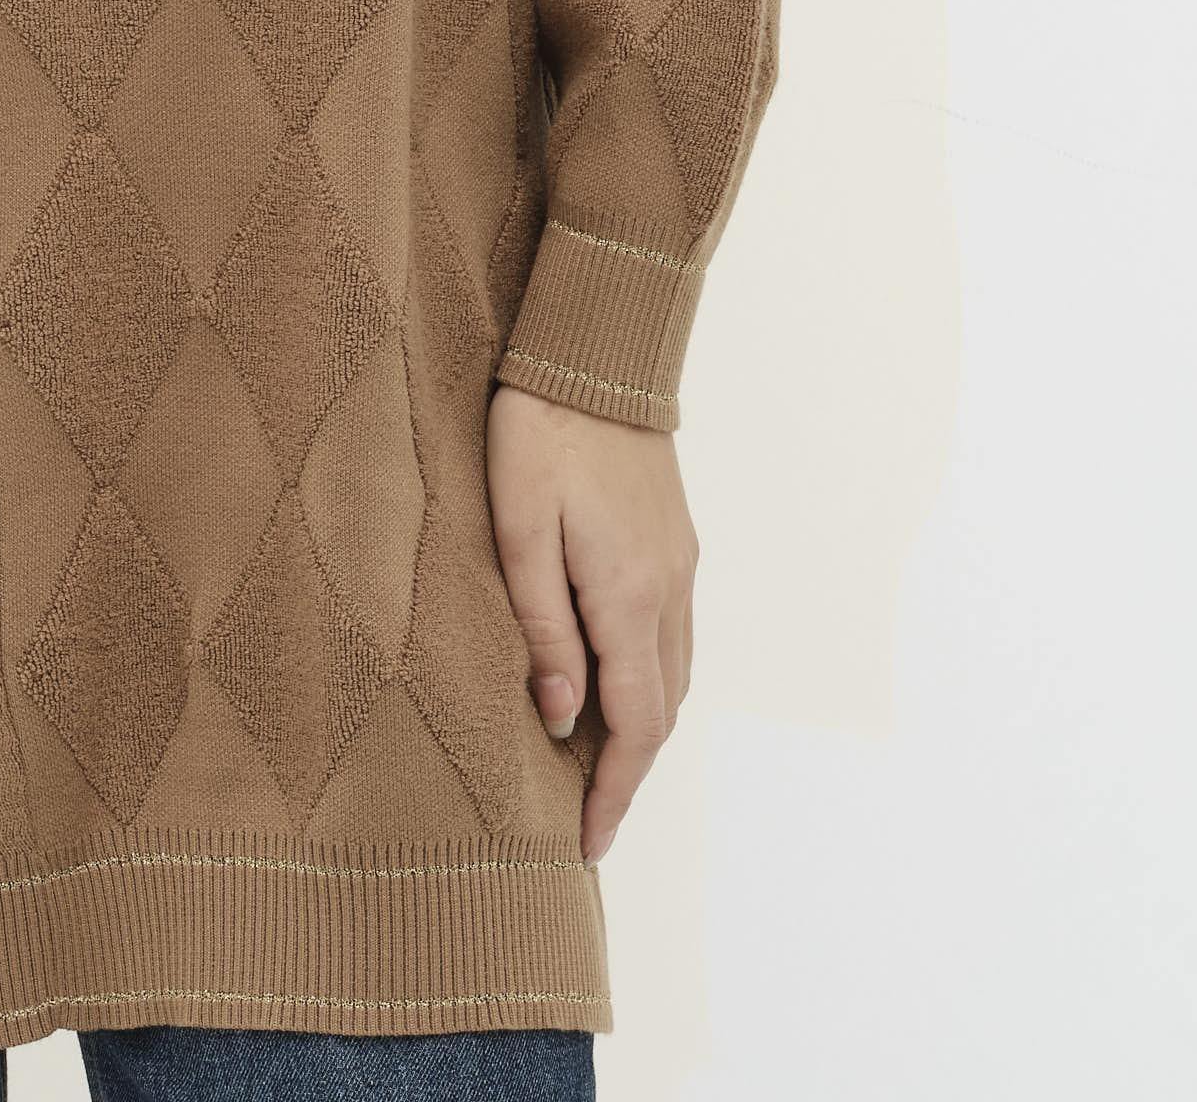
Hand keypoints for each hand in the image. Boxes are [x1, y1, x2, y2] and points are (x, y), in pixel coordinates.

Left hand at [485, 382, 697, 862]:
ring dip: (643, 732)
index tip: (587, 846)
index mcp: (628, 595)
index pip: (633, 726)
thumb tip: (559, 719)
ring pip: (675, 677)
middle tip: (586, 821)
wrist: (596, 349)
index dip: (612, 793)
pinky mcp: (676, 541)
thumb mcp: (516, 527)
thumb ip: (540, 626)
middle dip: (628, 775)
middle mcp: (669, 590)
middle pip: (661, 712)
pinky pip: (674, 637)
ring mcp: (680, 564)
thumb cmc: (540, 430)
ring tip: (595, 769)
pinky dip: (651, 683)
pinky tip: (617, 686)